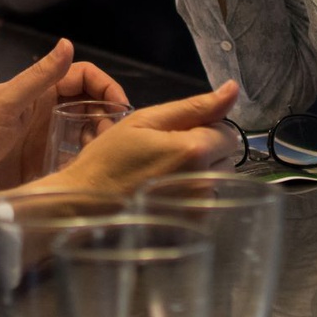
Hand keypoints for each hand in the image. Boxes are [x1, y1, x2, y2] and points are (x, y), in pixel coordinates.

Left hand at [0, 39, 128, 190]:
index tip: (120, 107)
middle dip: (108, 117)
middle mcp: (48, 112)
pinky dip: (87, 162)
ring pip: (87, 132)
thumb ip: (38, 77)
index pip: (85, 77)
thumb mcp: (6, 105)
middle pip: (92, 105)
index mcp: (40, 91)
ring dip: (99, 140)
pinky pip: (75, 159)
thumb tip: (67, 43)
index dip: (106, 87)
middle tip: (109, 139)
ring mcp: (47, 138)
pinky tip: (88, 172)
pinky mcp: (45, 164)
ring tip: (98, 156)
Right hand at [18, 81, 242, 199]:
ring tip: (164, 176)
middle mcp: (204, 182)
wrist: (83, 205)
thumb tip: (233, 89)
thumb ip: (194, 106)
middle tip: (166, 156)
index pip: (228, 132)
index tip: (176, 136)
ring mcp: (200, 210)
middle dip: (205, 152)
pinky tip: (165, 196)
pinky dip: (192, 197)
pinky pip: (208, 203)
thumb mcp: (145, 121)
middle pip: (226, 158)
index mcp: (194, 149)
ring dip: (201, 175)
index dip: (205, 129)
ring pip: (219, 181)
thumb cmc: (108, 159)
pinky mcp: (194, 227)